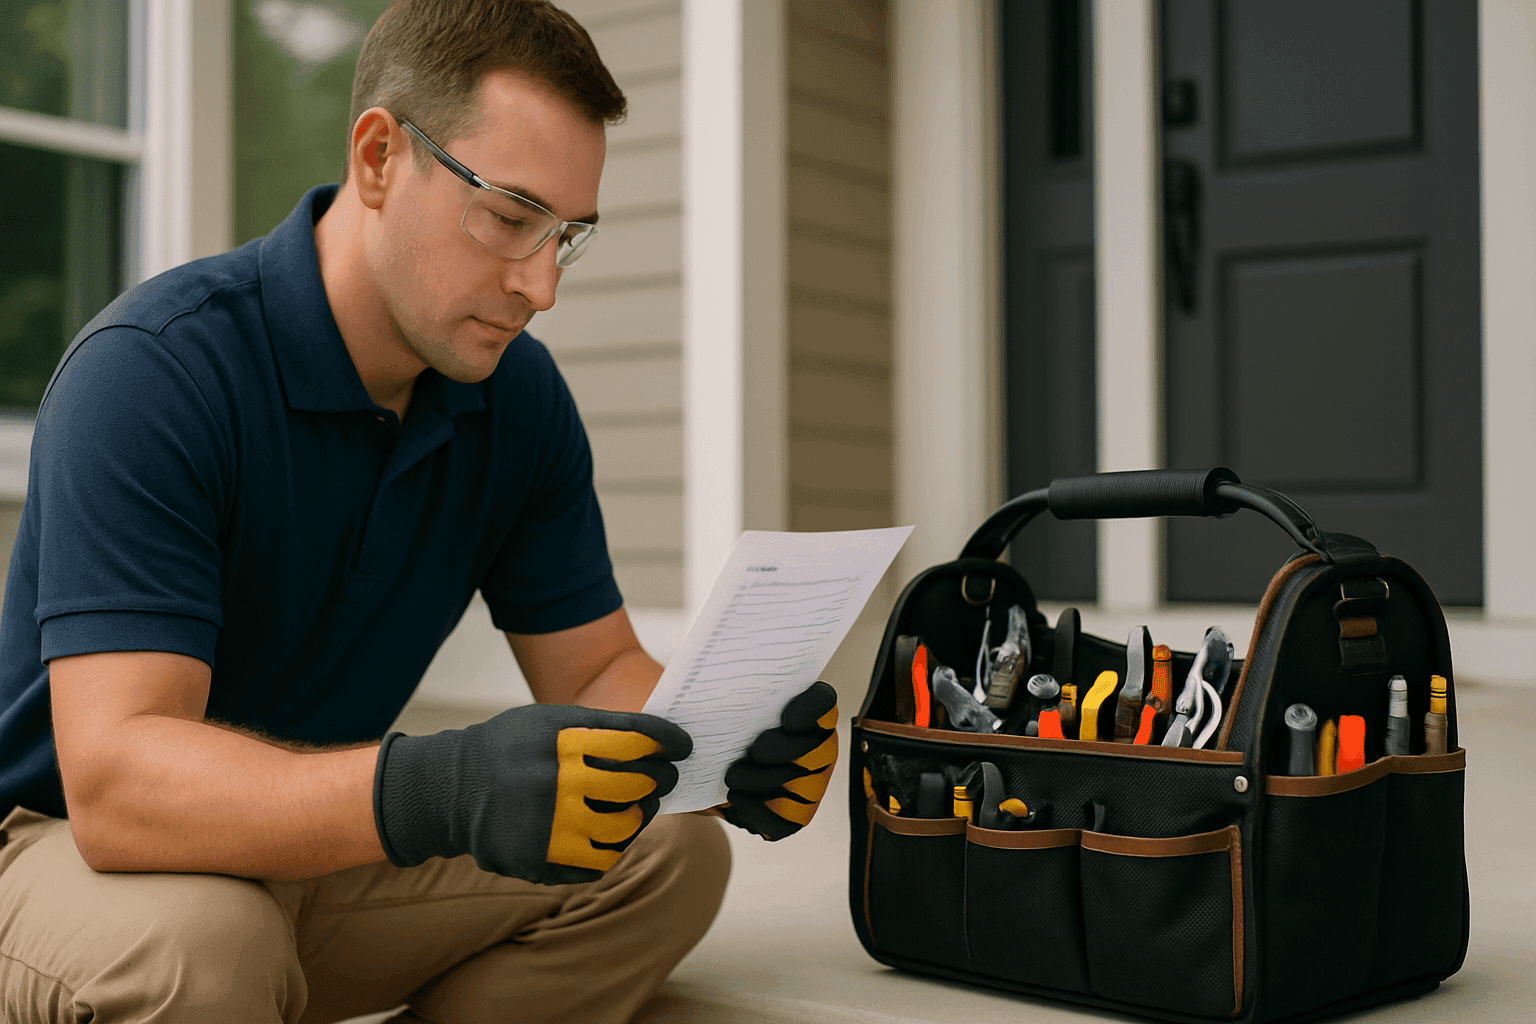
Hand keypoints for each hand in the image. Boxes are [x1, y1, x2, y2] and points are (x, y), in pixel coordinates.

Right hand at [373, 703, 691, 884]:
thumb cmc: (509, 747)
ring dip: (642, 815)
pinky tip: (613, 832)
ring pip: (626, 828)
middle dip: (660, 778)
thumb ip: (599, 728)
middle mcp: (559, 782)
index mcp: (562, 741)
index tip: (683, 747)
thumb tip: (658, 739)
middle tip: (664, 777)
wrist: (450, 789)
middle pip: (638, 783)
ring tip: (641, 805)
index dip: (668, 742)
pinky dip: (615, 847)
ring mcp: (552, 826)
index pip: (636, 739)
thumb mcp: (548, 720)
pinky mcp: (543, 860)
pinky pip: (601, 862)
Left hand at [718, 681, 837, 839]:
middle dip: (789, 749)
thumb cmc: (721, 733)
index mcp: (805, 712)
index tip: (787, 719)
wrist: (709, 771)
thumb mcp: (718, 713)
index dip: (813, 709)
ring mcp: (812, 783)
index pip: (823, 702)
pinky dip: (760, 812)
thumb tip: (700, 714)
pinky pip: (788, 821)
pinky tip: (735, 798)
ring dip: (767, 780)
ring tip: (732, 776)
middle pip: (820, 748)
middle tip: (756, 750)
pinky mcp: (796, 815)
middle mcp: (818, 747)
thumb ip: (718, 703)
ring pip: (805, 786)